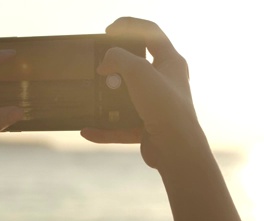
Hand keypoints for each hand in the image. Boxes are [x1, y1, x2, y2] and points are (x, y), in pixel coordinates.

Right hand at [81, 17, 209, 168]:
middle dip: (116, 66)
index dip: (129, 26)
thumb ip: (118, 58)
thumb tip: (104, 65)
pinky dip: (104, 129)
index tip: (108, 31)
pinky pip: (120, 127)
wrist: (176, 150)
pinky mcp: (147, 128)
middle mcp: (165, 83)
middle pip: (136, 66)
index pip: (151, 33)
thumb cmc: (165, 107)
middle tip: (99, 65)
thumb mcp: (139, 71)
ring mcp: (156, 106)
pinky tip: (87, 130)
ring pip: (126, 98)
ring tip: (92, 96)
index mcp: (171, 63)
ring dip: (107, 99)